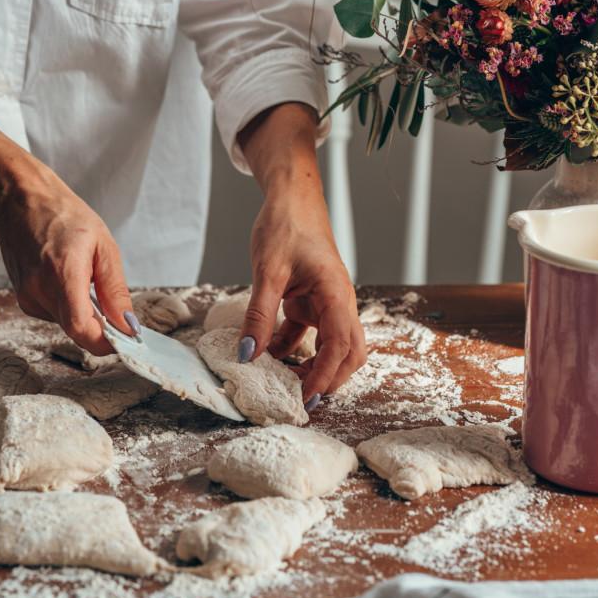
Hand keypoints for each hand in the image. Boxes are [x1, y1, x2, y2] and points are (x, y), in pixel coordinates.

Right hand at [0, 77, 133, 354]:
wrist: (20, 203)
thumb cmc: (64, 216)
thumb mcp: (103, 247)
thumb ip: (115, 291)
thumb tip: (129, 326)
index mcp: (62, 273)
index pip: (82, 329)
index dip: (106, 343)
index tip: (126, 340)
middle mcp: (39, 290)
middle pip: (77, 330)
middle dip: (102, 328)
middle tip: (118, 310)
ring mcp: (27, 297)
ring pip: (67, 324)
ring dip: (87, 314)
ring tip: (89, 279)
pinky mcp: (24, 299)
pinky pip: (56, 315)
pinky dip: (71, 306)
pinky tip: (71, 280)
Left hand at [241, 192, 365, 403]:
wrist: (290, 197)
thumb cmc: (286, 225)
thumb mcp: (267, 272)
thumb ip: (259, 315)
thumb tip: (248, 355)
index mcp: (336, 293)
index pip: (342, 345)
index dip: (325, 375)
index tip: (305, 398)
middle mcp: (338, 301)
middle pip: (349, 352)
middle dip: (330, 378)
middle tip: (302, 400)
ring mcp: (326, 302)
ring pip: (332, 345)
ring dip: (313, 366)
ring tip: (286, 383)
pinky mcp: (311, 300)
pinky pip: (308, 333)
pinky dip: (292, 348)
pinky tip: (268, 355)